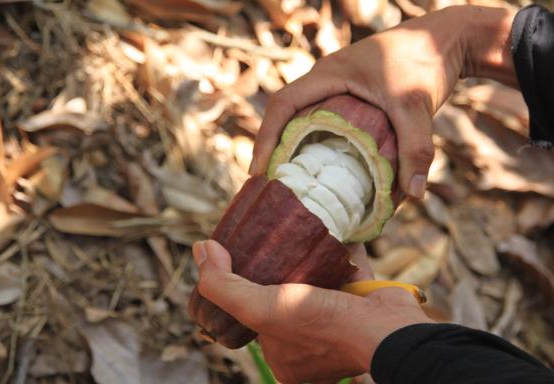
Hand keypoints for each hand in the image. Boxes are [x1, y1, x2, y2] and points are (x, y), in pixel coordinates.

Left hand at [193, 240, 432, 383]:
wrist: (391, 331)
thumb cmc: (322, 325)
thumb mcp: (260, 308)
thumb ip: (223, 286)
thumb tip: (201, 250)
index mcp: (284, 357)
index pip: (257, 316)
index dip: (247, 287)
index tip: (241, 256)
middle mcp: (310, 344)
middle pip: (287, 296)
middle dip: (279, 269)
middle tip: (268, 239)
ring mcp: (339, 322)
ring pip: (316, 282)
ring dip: (307, 258)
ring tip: (295, 229)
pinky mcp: (362, 300)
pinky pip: (345, 269)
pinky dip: (338, 250)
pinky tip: (329, 227)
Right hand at [250, 5, 516, 198]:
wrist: (448, 38)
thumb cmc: (426, 62)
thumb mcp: (417, 105)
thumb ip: (416, 148)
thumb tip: (413, 195)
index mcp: (329, 74)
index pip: (282, 105)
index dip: (265, 138)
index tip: (259, 171)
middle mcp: (326, 79)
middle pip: (284, 114)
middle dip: (272, 148)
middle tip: (268, 184)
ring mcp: (337, 86)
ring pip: (301, 118)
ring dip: (291, 146)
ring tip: (288, 182)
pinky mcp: (351, 96)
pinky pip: (321, 120)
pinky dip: (314, 143)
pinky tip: (320, 168)